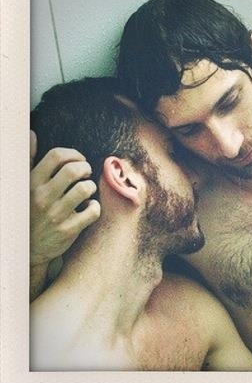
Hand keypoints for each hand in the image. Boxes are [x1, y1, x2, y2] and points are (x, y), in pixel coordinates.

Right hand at [30, 130, 100, 265]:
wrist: (29, 248)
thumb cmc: (31, 210)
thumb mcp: (25, 185)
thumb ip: (30, 160)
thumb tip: (31, 134)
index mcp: (32, 183)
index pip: (56, 155)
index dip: (74, 154)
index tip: (79, 161)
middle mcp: (42, 197)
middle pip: (74, 170)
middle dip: (85, 169)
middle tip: (86, 175)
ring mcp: (55, 214)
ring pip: (85, 189)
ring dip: (90, 188)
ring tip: (86, 191)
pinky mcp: (68, 229)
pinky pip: (93, 211)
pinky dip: (95, 207)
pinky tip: (88, 208)